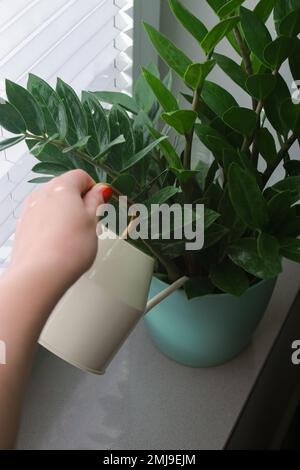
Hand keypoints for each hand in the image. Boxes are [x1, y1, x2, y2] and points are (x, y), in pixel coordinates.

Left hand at [9, 170, 111, 288]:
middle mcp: (41, 194)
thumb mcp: (93, 221)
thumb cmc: (68, 249)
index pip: (80, 176)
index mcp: (61, 187)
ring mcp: (29, 211)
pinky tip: (60, 244)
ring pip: (52, 205)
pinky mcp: (23, 228)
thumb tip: (100, 190)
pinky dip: (52, 227)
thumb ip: (96, 202)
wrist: (41, 274)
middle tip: (90, 222)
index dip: (94, 189)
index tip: (100, 203)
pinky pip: (41, 220)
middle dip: (79, 202)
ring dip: (65, 215)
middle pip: (64, 189)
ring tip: (75, 237)